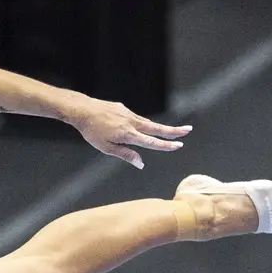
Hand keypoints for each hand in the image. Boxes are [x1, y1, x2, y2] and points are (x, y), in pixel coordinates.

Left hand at [67, 98, 190, 168]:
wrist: (83, 110)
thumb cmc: (92, 131)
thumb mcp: (106, 147)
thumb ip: (125, 154)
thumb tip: (141, 163)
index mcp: (128, 134)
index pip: (151, 141)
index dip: (165, 145)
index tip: (178, 145)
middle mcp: (132, 123)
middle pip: (157, 128)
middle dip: (174, 130)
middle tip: (188, 130)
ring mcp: (129, 114)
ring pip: (148, 123)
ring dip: (161, 128)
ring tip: (172, 133)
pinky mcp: (124, 109)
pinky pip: (137, 119)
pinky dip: (143, 125)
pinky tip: (142, 129)